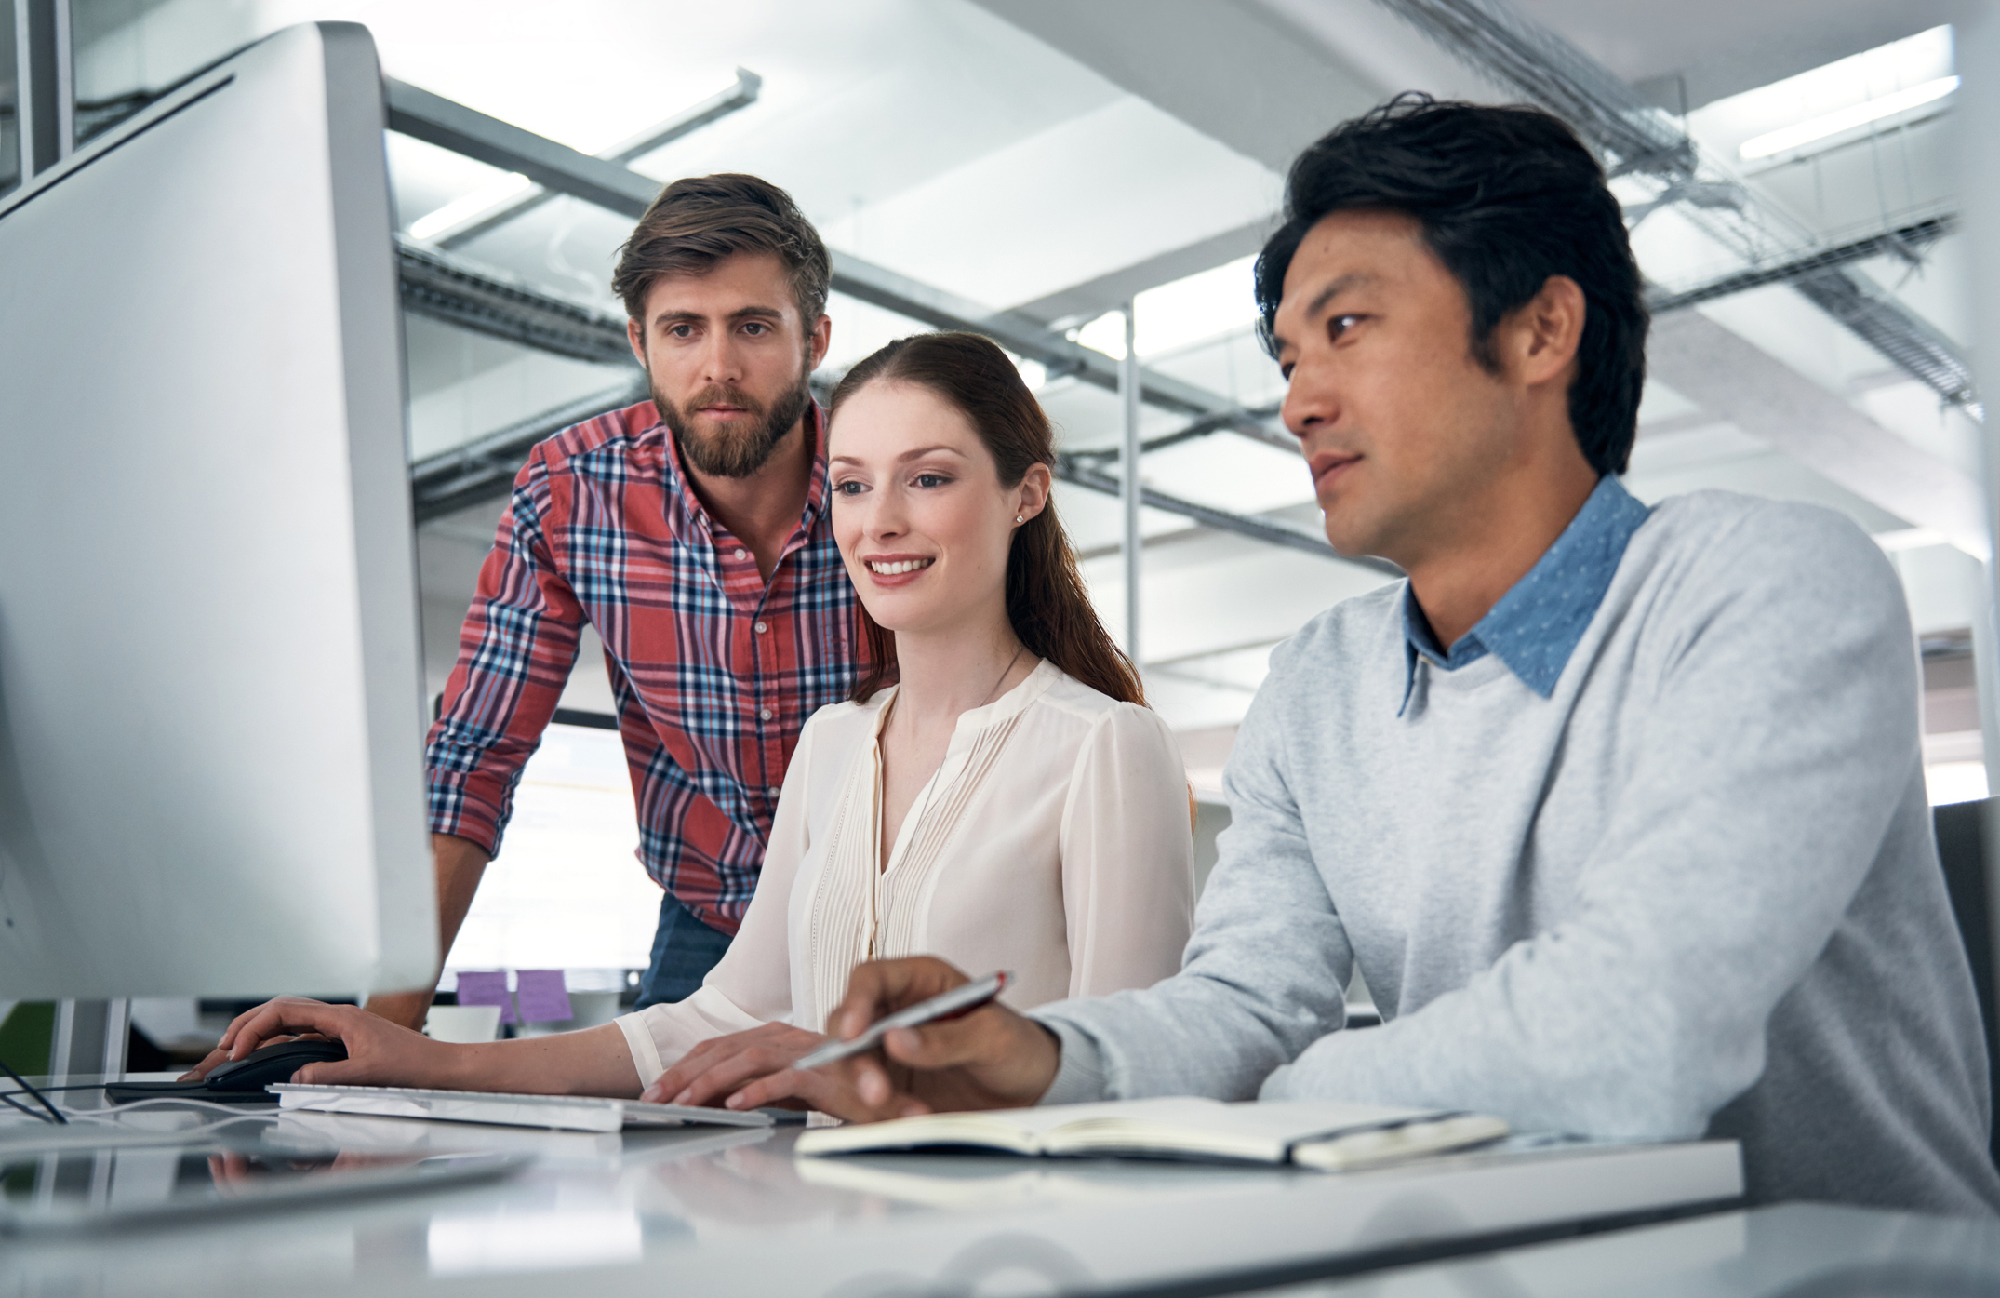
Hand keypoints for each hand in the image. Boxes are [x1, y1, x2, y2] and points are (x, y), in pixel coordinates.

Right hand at [177, 996, 464, 1088]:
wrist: (443, 1068)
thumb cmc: (414, 1067)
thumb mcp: (368, 1075)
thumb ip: (329, 1075)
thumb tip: (295, 1078)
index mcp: (341, 1018)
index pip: (284, 1011)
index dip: (254, 1028)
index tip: (237, 1052)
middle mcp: (339, 1018)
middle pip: (281, 1010)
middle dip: (247, 1025)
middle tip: (222, 1047)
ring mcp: (341, 1028)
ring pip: (290, 1021)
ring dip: (261, 1032)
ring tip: (235, 1050)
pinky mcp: (346, 1041)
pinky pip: (303, 1035)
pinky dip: (279, 1041)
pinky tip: (268, 1056)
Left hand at [641, 1023, 826, 1108]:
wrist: (886, 1093)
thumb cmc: (833, 1090)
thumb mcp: (779, 1089)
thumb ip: (745, 1088)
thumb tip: (703, 1102)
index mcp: (772, 1037)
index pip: (717, 1045)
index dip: (684, 1066)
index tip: (656, 1090)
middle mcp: (785, 1037)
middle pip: (724, 1049)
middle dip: (685, 1075)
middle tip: (655, 1100)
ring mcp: (805, 1053)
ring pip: (748, 1059)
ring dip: (712, 1081)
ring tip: (686, 1104)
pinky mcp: (825, 1074)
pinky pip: (786, 1079)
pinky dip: (758, 1091)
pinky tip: (736, 1106)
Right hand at [718, 957, 1061, 1121]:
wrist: (1029, 1087)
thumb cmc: (1016, 1045)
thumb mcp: (993, 1038)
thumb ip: (947, 1039)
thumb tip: (896, 1039)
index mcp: (919, 982)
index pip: (870, 978)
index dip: (854, 1003)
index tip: (852, 1034)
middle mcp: (894, 1013)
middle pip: (846, 1028)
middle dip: (854, 1063)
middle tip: (876, 1091)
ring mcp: (887, 1053)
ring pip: (848, 1070)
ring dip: (866, 1095)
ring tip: (911, 1114)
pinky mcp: (889, 1088)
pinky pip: (863, 1101)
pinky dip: (877, 1115)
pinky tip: (911, 1120)